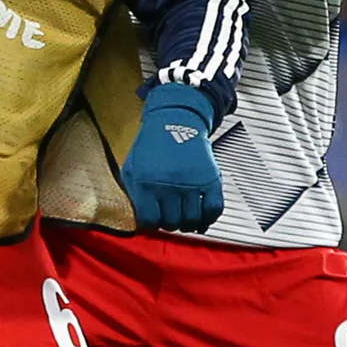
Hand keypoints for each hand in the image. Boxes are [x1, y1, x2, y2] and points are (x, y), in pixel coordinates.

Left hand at [119, 83, 223, 232]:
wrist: (176, 121)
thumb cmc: (150, 147)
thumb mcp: (131, 168)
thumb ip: (132, 195)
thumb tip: (138, 222)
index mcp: (146, 182)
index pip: (149, 221)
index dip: (150, 225)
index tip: (152, 221)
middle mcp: (169, 184)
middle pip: (171, 223)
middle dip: (169, 224)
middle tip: (168, 217)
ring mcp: (192, 182)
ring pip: (192, 220)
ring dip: (187, 225)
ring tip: (183, 219)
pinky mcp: (211, 178)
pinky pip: (214, 209)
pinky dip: (209, 218)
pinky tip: (201, 218)